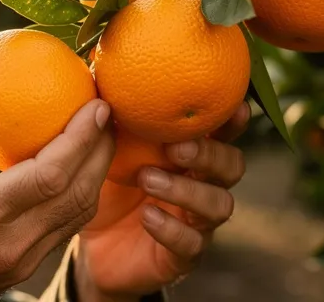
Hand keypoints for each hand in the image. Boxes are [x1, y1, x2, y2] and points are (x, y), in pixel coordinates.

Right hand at [0, 62, 115, 301]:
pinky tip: (75, 167)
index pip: (49, 176)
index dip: (81, 139)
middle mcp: (8, 245)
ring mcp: (19, 262)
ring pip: (77, 215)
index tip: (96, 104)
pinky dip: (78, 195)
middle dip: (101, 150)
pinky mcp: (22, 269)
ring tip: (100, 134)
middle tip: (107, 109)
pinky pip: (63, 228)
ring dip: (97, 174)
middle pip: (76, 194)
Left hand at [73, 103, 250, 301]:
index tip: (233, 104)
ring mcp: (196, 222)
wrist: (90, 245)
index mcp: (190, 155)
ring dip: (187, 190)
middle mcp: (203, 185)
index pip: (222, 132)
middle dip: (209, 154)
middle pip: (232, 166)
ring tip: (148, 179)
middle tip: (176, 147)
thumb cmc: (104, 183)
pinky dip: (172, 229)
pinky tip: (148, 217)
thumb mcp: (104, 147)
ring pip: (219, 206)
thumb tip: (97, 66)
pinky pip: (192, 245)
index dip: (232, 119)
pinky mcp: (182, 256)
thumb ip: (113, 113)